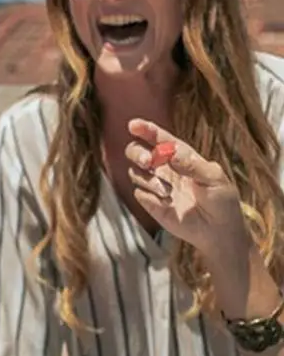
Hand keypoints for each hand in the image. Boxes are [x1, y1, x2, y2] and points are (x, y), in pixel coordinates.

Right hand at [125, 119, 248, 257]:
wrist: (218, 231)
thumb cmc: (221, 200)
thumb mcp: (214, 177)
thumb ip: (192, 164)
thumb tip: (170, 152)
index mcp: (180, 156)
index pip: (159, 138)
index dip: (145, 130)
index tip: (133, 125)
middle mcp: (164, 169)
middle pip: (137, 152)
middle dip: (138, 153)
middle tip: (148, 162)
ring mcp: (156, 187)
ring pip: (135, 173)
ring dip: (148, 180)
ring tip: (167, 192)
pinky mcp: (151, 204)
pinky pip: (139, 194)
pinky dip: (150, 197)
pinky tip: (167, 204)